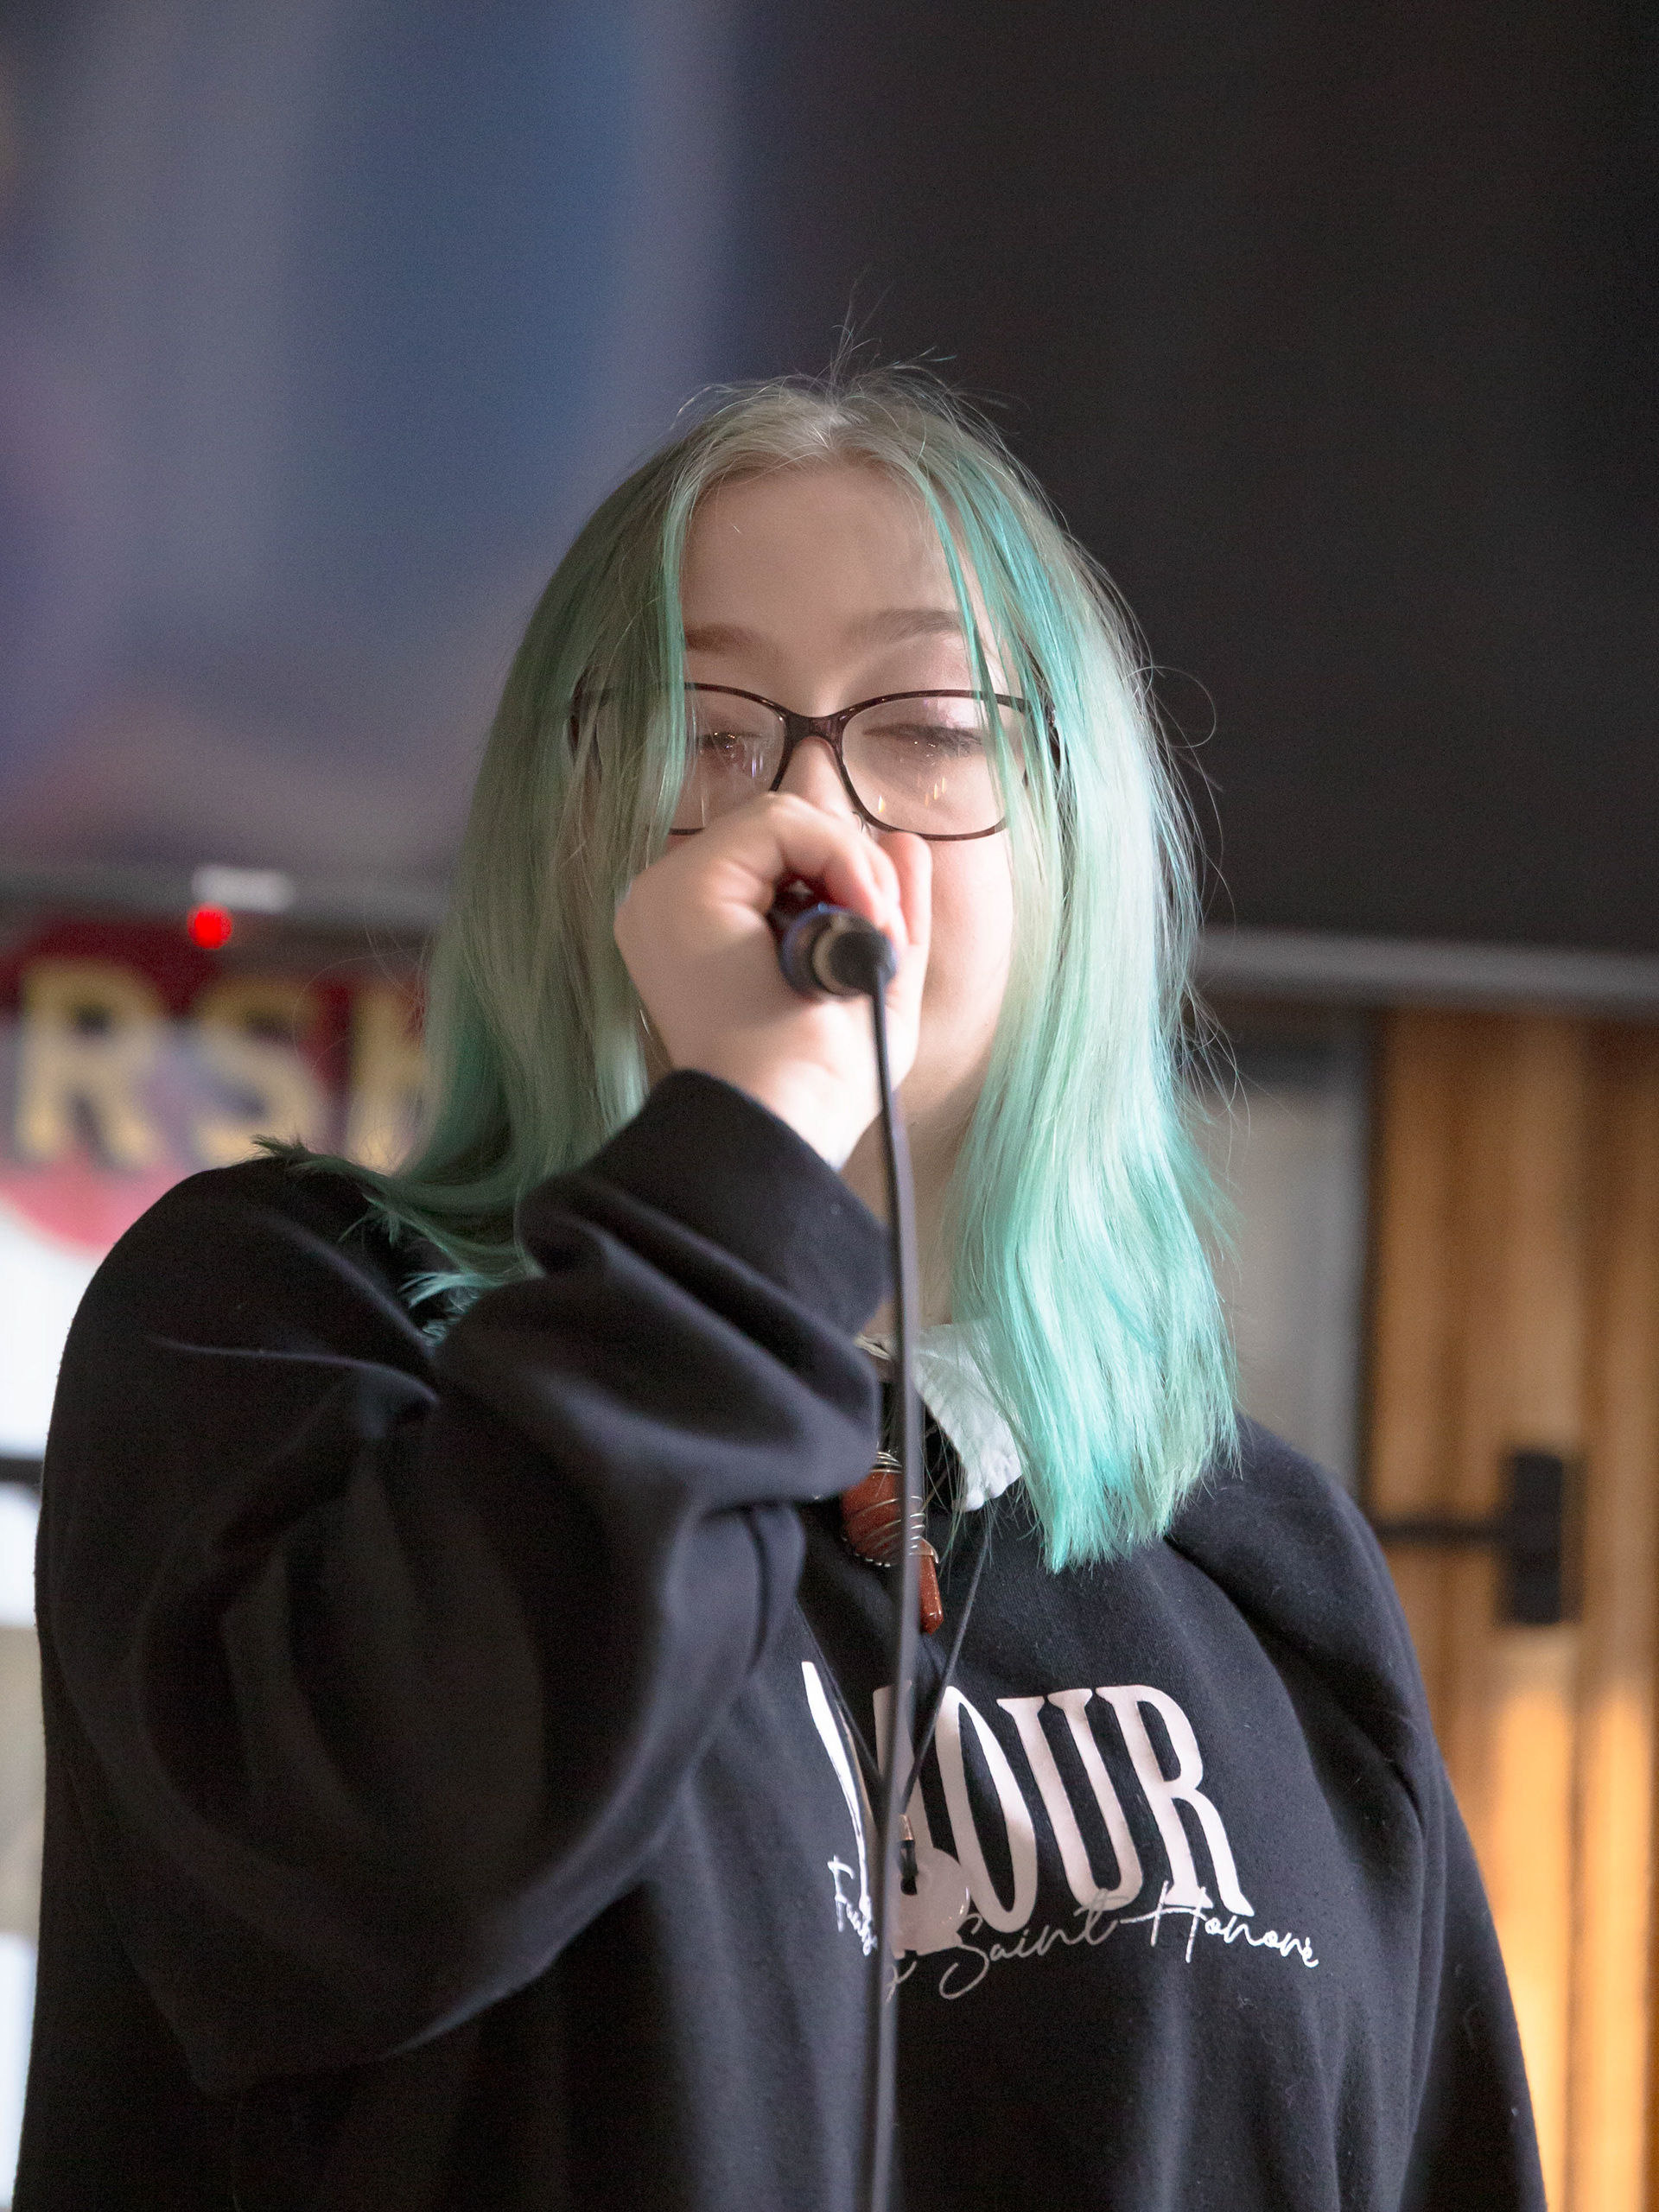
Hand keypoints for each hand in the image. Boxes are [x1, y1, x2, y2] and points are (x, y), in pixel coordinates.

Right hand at [614, 794, 930, 1166]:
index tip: (881, 927)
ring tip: (874, 927)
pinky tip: (860, 911)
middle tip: (884, 927)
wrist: (785, 1120)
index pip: (779, 858)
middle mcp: (670, 907)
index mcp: (700, 932)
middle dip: (855, 865)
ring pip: (782, 818)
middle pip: (781, 832)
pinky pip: (778, 823)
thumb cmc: (823, 1080)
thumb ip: (890, 908)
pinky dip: (841, 854)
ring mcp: (667, 895)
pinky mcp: (684, 889)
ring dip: (854, 863)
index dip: (844, 872)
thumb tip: (904, 840)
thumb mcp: (875, 981)